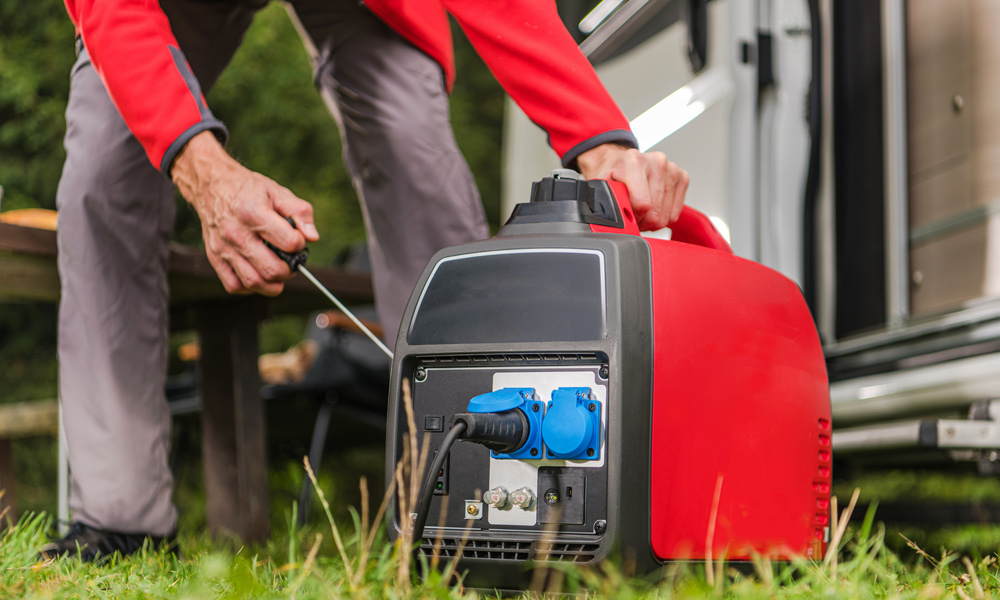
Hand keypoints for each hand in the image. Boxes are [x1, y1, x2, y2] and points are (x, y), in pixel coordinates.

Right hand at [171, 131, 318, 295]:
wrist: (211, 185)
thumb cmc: (247, 190)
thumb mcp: (277, 191)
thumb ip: (300, 212)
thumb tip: (312, 237)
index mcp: (253, 213)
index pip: (289, 243)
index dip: (300, 245)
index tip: (298, 240)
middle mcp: (236, 233)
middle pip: (272, 270)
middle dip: (290, 270)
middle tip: (291, 261)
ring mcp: (223, 248)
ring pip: (253, 282)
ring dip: (273, 284)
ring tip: (278, 271)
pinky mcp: (214, 258)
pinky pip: (234, 285)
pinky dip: (251, 287)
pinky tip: (259, 274)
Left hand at [576, 143, 688, 230]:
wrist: (620, 162)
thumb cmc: (612, 175)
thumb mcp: (601, 188)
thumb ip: (605, 201)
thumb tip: (612, 219)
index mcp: (634, 161)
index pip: (642, 204)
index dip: (632, 216)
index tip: (625, 212)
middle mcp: (656, 161)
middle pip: (655, 213)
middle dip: (642, 221)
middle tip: (632, 215)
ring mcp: (672, 168)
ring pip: (666, 216)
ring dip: (652, 221)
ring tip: (641, 211)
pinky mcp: (682, 177)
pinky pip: (675, 213)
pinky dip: (663, 216)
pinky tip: (653, 208)